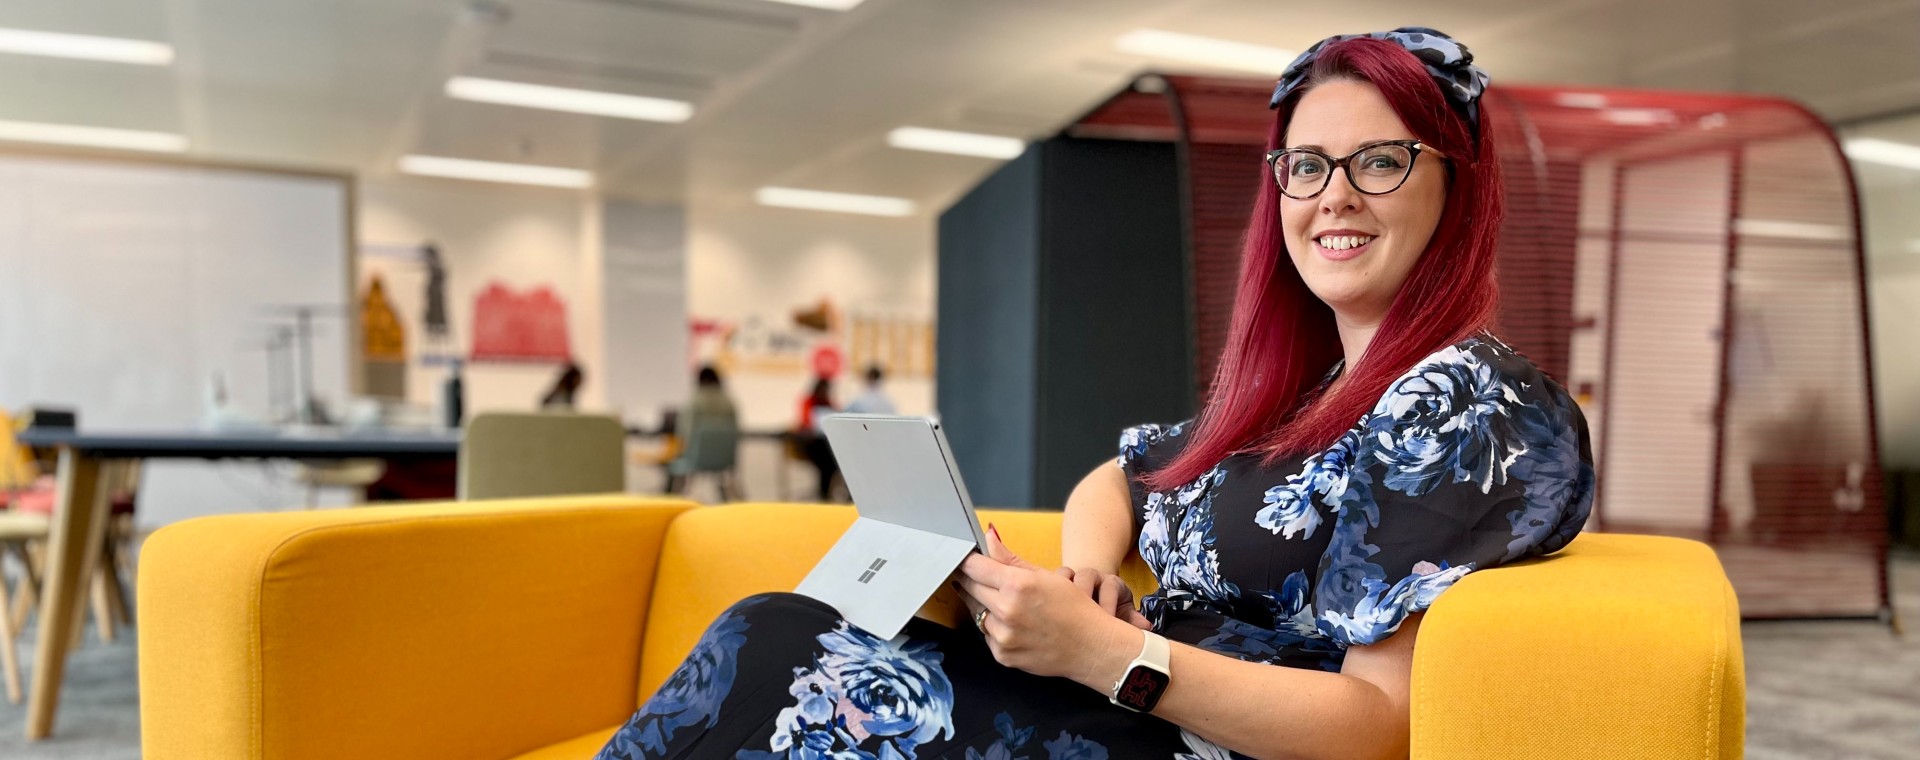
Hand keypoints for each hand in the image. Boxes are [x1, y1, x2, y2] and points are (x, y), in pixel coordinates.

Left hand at [954, 524, 1140, 685]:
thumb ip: (1009, 558)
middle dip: (972, 580)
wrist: (1091, 647)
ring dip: (985, 605)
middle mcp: (1007, 611)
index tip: (966, 559)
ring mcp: (1003, 636)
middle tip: (981, 577)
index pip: (974, 566)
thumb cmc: (1075, 609)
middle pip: (970, 587)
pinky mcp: (1003, 655)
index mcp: (1018, 585)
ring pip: (977, 613)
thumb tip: (989, 537)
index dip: (968, 560)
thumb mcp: (1045, 575)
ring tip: (1008, 604)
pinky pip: (987, 635)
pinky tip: (1015, 624)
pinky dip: (995, 628)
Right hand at [1055, 566, 1151, 629]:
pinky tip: (1046, 615)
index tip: (1106, 624)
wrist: (1091, 598)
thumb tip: (1146, 627)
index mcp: (1110, 583)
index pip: (1110, 587)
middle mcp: (1090, 576)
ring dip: (1060, 595)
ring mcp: (1071, 578)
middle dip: (1082, 597)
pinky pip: (1047, 581)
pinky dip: (1046, 594)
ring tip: (1060, 618)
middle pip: (1085, 578)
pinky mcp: (1053, 582)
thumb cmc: (1110, 609)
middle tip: (1080, 622)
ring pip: (1063, 576)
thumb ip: (1133, 620)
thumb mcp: (1123, 613)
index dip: (1108, 605)